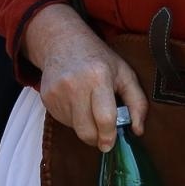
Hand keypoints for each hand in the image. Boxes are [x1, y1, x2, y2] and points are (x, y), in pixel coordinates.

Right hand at [27, 4, 147, 150]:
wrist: (63, 42)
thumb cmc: (99, 59)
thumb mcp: (124, 73)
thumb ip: (137, 102)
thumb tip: (138, 130)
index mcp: (98, 77)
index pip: (104, 118)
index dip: (109, 135)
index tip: (111, 143)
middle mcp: (75, 84)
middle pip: (86, 130)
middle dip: (96, 138)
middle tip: (102, 133)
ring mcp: (58, 92)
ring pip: (74, 128)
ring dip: (84, 126)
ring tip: (89, 108)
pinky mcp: (46, 98)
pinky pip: (62, 121)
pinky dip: (72, 119)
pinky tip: (76, 102)